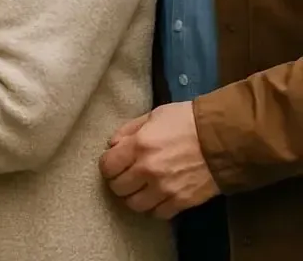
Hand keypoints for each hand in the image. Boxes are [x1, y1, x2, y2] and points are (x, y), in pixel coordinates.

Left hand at [99, 102, 219, 219]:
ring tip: (139, 188)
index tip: (113, 163)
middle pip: (118, 188)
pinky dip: (154, 207)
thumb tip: (112, 145)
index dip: (107, 165)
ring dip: (134, 197)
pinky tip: (157, 196)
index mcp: (138, 145)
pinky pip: (157, 214)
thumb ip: (129, 130)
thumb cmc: (186, 121)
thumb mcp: (153, 116)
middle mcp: (148, 169)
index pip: (107, 166)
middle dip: (118, 181)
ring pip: (135, 205)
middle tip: (125, 176)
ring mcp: (165, 189)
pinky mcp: (181, 202)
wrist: (223, 140)